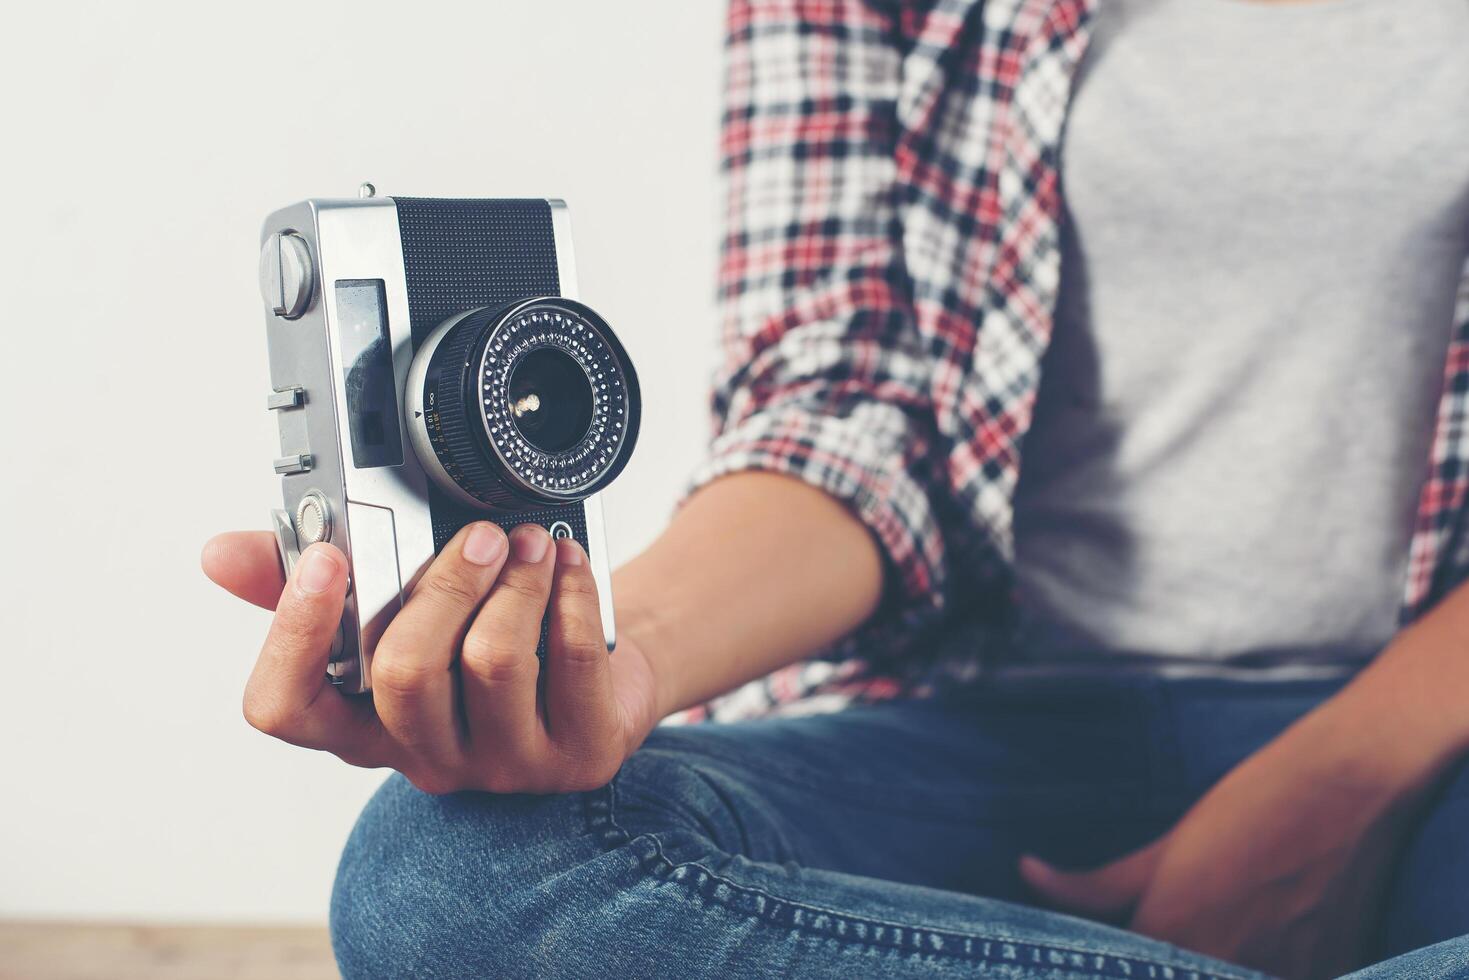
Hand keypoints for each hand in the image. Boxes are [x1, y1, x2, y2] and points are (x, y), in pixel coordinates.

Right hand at [201, 522, 661, 793]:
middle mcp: (427, 755)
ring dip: (516, 585)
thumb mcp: (396, 610)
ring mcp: (505, 764)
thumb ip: (308, 581)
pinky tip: (567, 567)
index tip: (325, 558)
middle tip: (478, 536)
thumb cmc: (479, 641)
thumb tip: (221, 553)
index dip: (294, 635)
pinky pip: (572, 664)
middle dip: (442, 587)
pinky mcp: (580, 754)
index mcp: (362, 722)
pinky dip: (571, 598)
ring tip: (529, 544)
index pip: (287, 709)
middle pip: (405, 675)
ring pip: (494, 665)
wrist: (596, 676)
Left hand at [1019, 702, 1421, 978]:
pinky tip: (1247, 950)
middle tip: (1158, 938)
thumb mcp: (1165, 848)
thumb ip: (1093, 884)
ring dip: (1202, 969)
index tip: (1091, 960)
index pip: (1113, 971)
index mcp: (1170, 932)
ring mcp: (1277, 978)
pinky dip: (1251, 972)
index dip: (1100, 968)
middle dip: (1149, 970)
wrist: (1350, 785)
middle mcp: (1220, 966)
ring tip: (1217, 928)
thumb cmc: (1250, 805)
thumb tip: (1027, 874)